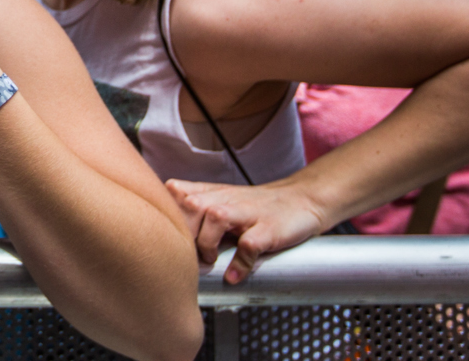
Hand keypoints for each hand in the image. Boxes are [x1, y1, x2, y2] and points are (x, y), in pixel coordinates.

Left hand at [165, 177, 330, 283]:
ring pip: (216, 216)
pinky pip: (249, 244)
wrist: (302, 199)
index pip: (176, 192)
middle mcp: (226, 199)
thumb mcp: (223, 201)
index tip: (166, 237)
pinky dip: (240, 263)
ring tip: (211, 261)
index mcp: (212, 193)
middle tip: (189, 255)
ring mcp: (248, 213)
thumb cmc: (257, 207)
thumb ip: (195, 210)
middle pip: (190, 204)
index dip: (166, 214)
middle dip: (184, 232)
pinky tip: (234, 275)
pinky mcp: (269, 229)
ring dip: (207, 243)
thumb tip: (166, 235)